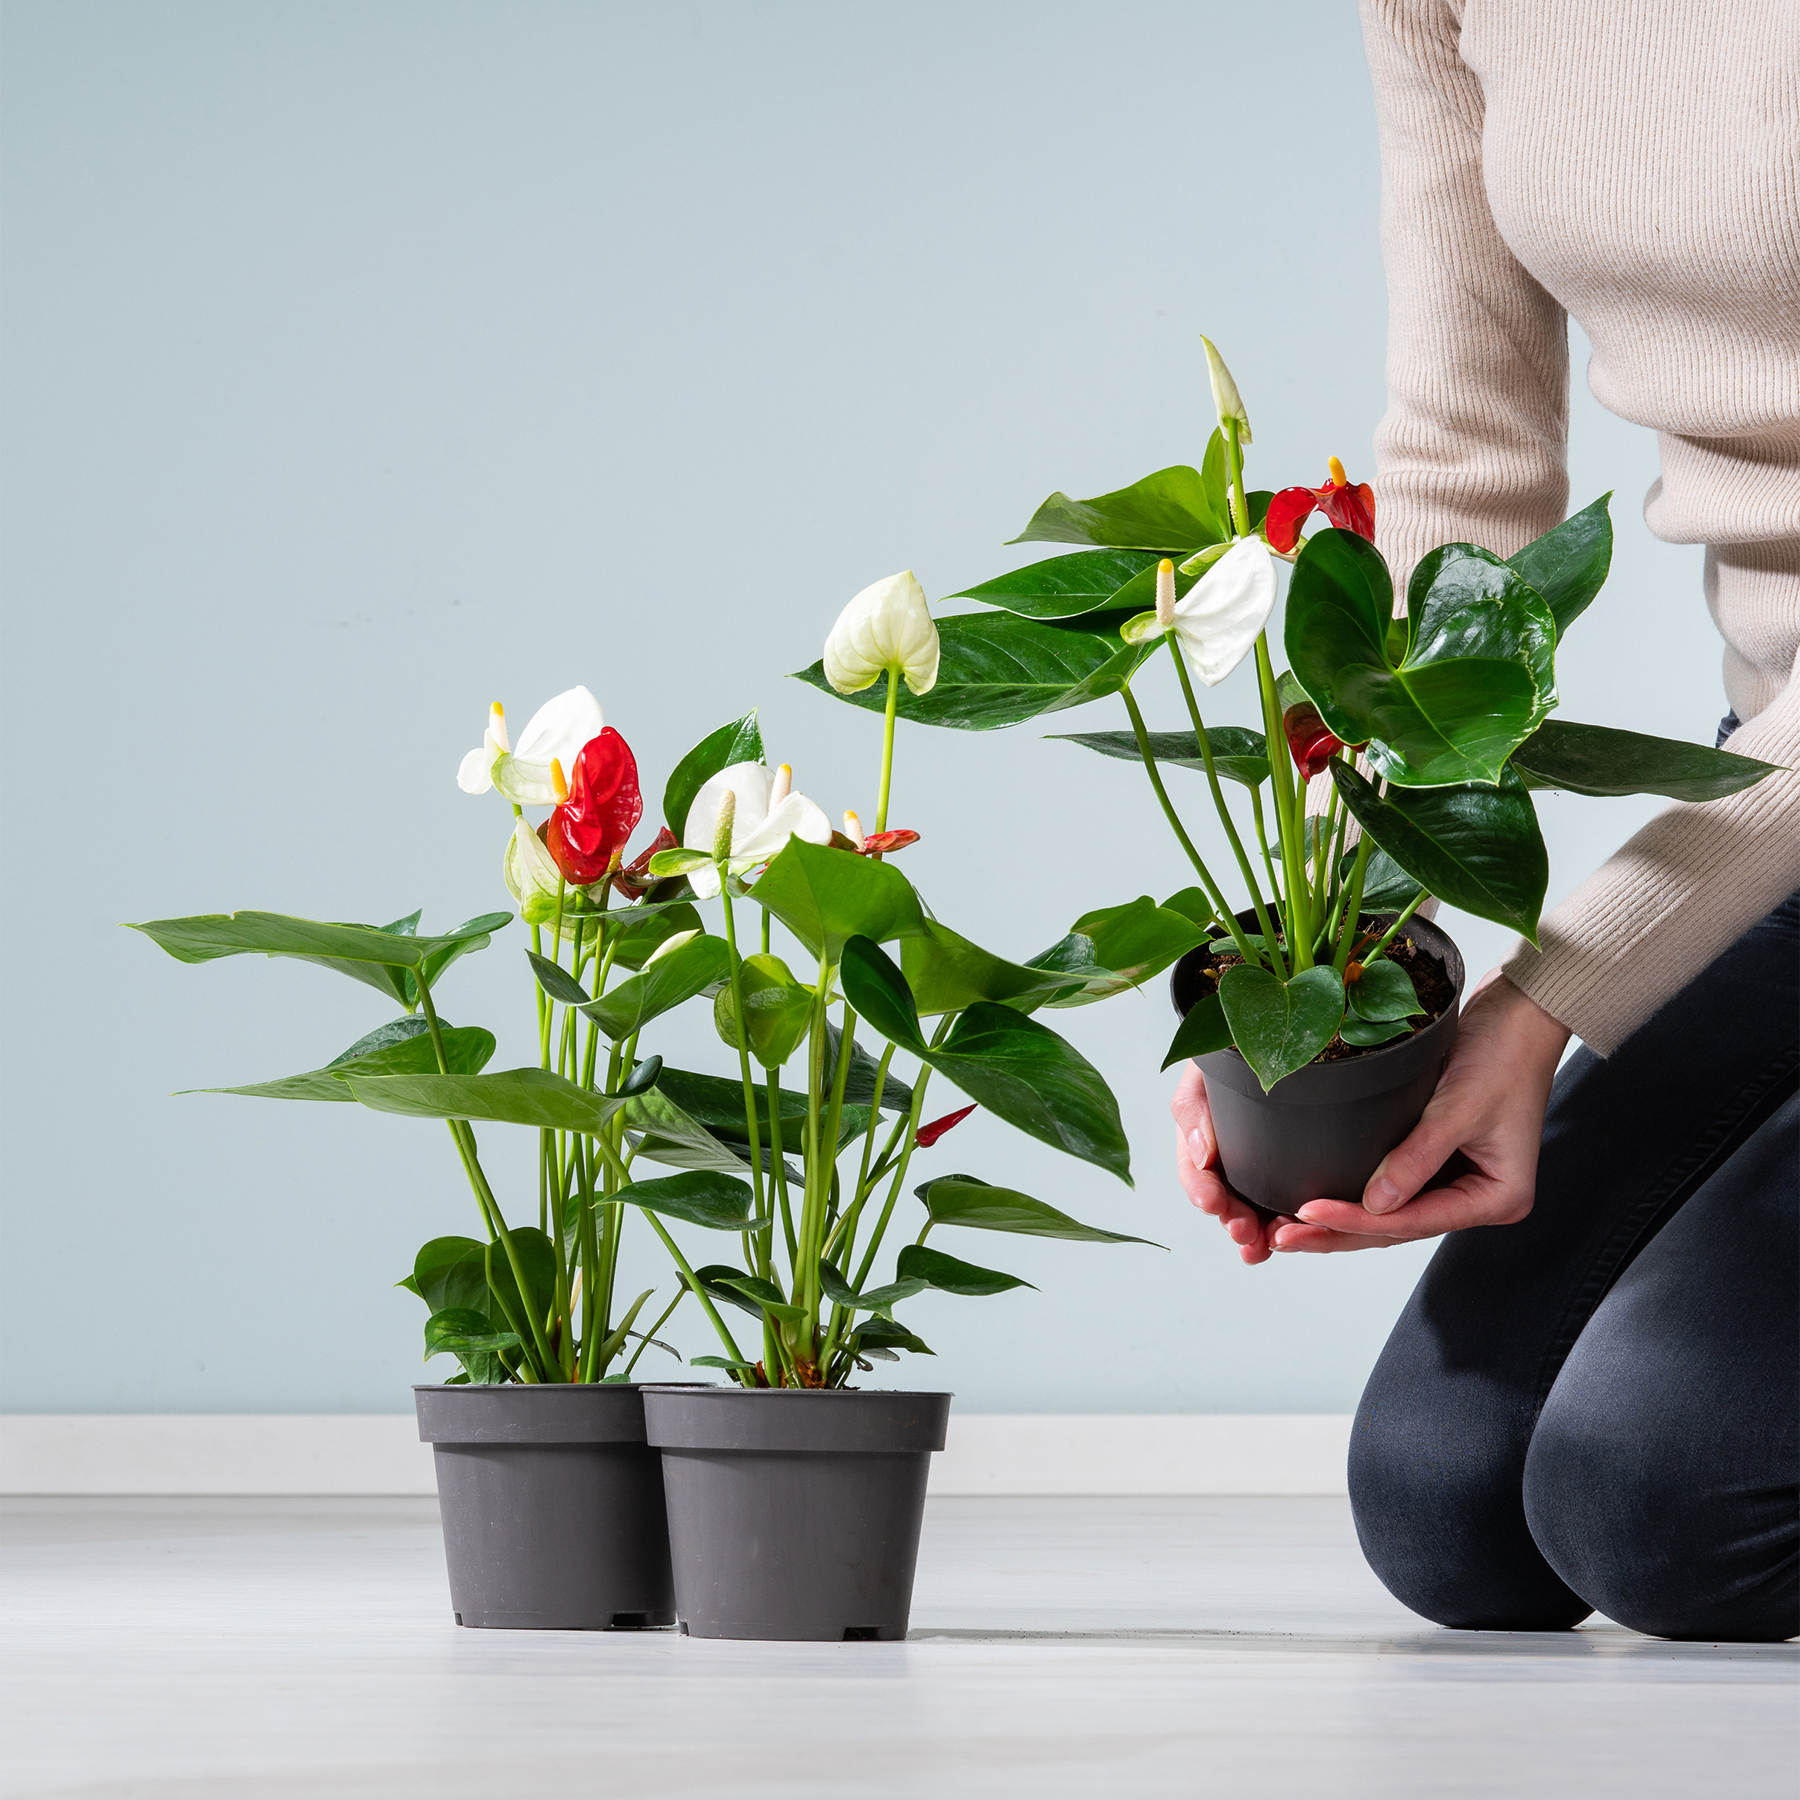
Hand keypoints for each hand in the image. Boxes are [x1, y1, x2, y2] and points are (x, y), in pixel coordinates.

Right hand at [1171, 1060, 1284, 1263]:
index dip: (1201, 1191)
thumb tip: (1201, 1154)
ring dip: (1259, 1233)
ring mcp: (1262, 1169)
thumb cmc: (1233, 1046)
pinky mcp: (1295, 1174)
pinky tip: (1297, 1234)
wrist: (1280, 1027)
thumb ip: (1193, 1107)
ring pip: (1257, 1211)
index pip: (1195, 1172)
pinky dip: (1291, 1226)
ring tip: (1268, 1245)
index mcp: (1205, 1136)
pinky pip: (1291, 1205)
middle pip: (1227, 1202)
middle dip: (1233, 1222)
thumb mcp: (1203, 1070)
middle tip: (1244, 1232)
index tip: (1212, 1202)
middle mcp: (1231, 1158)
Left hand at [1269, 970, 1570, 1252]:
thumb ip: (1418, 1156)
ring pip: (1390, 1214)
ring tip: (1288, 1230)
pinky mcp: (1437, 1160)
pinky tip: (1319, 1202)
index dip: (1358, 1221)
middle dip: (1339, 1234)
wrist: (1518, 1014)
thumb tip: (1375, 1204)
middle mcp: (1476, 1197)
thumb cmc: (1504, 1054)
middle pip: (1398, 1228)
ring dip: (1342, 1222)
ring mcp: (1457, 1180)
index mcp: (1497, 1197)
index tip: (1309, 1212)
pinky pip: (1392, 1188)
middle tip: (1284, 1237)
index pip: (1415, 1221)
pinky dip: (1356, 1196)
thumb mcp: (1459, 1106)